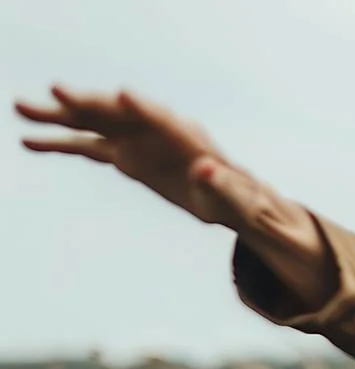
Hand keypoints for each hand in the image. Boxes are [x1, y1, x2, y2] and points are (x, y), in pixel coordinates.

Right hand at [17, 85, 333, 301]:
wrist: (235, 201)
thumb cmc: (241, 201)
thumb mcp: (237, 200)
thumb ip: (223, 185)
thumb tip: (207, 169)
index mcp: (191, 141)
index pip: (164, 120)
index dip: (145, 109)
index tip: (123, 94)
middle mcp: (159, 133)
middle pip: (120, 114)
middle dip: (91, 103)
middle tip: (56, 90)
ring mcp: (138, 141)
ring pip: (95, 124)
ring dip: (60, 117)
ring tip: (21, 109)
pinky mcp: (126, 155)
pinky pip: (88, 147)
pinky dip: (61, 144)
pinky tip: (28, 142)